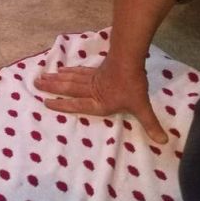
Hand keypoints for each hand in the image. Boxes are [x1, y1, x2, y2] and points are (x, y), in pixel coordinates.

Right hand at [34, 57, 167, 143]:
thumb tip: (164, 141)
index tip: (46, 103)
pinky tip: (62, 69)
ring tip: (42, 76)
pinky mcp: (96, 68)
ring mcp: (92, 77)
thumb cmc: (132, 85)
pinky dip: (69, 71)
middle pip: (68, 88)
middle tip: (35, 83)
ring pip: (70, 78)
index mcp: (99, 102)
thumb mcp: (141, 106)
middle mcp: (92, 90)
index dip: (62, 105)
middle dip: (52, 87)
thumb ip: (150, 124)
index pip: (78, 105)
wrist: (130, 59)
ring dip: (56, 78)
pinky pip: (78, 71)